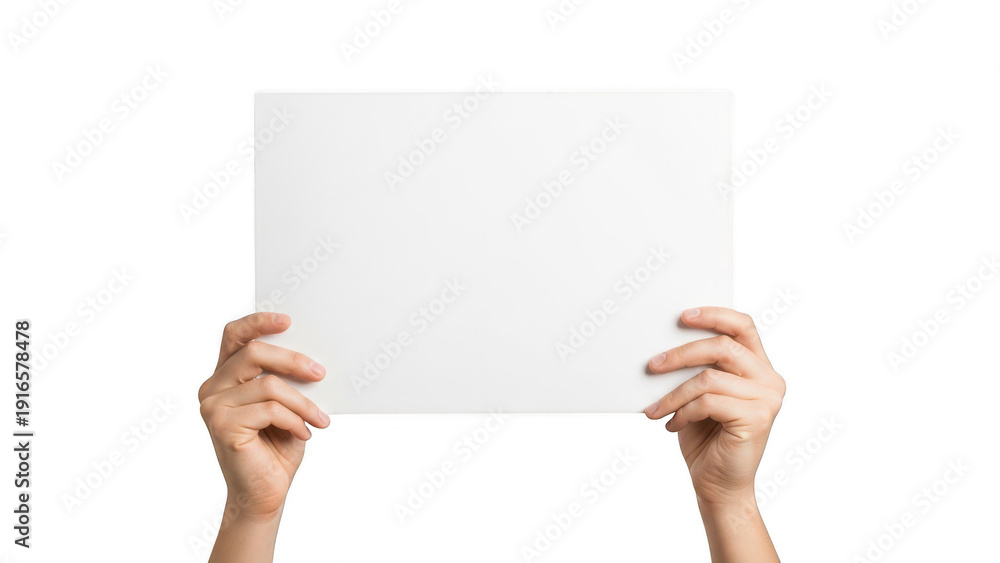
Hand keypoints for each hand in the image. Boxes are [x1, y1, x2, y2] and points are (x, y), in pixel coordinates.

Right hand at [199, 312, 329, 521]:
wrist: (265, 493)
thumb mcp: (286, 405)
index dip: (258, 322)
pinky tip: (304, 434)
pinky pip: (270, 410)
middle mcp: (212, 388)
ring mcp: (213, 407)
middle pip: (254, 353)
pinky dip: (295, 420)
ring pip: (269, 385)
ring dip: (303, 403)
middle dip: (293, 360)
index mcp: (225, 377)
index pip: (234, 336)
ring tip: (319, 419)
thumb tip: (310, 356)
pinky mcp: (222, 425)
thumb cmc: (276, 447)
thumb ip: (284, 378)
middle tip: (320, 373)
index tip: (288, 320)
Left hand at [645, 307, 784, 507]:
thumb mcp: (698, 395)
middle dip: (681, 353)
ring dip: (674, 393)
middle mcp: (769, 379)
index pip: (742, 326)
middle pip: (722, 346)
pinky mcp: (758, 418)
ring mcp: (767, 399)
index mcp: (758, 367)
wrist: (718, 485)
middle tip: (652, 365)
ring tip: (656, 408)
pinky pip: (709, 402)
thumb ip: (697, 368)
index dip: (714, 315)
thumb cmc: (706, 437)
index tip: (682, 315)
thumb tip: (664, 344)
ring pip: (709, 378)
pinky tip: (672, 425)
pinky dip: (683, 412)